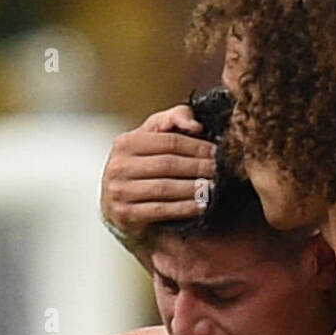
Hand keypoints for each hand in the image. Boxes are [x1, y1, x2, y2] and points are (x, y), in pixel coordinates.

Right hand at [100, 105, 216, 241]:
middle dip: (197, 167)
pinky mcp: (125, 214)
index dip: (196, 146)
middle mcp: (119, 166)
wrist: (117, 204)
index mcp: (126, 142)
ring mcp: (119, 191)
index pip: (168, 141)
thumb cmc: (141, 167)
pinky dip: (183, 208)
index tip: (215, 152)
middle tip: (218, 171)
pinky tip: (200, 206)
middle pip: (168, 164)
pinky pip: (160, 210)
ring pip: (164, 187)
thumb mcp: (152, 138)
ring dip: (193, 188)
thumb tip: (195, 124)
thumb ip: (173, 120)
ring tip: (211, 187)